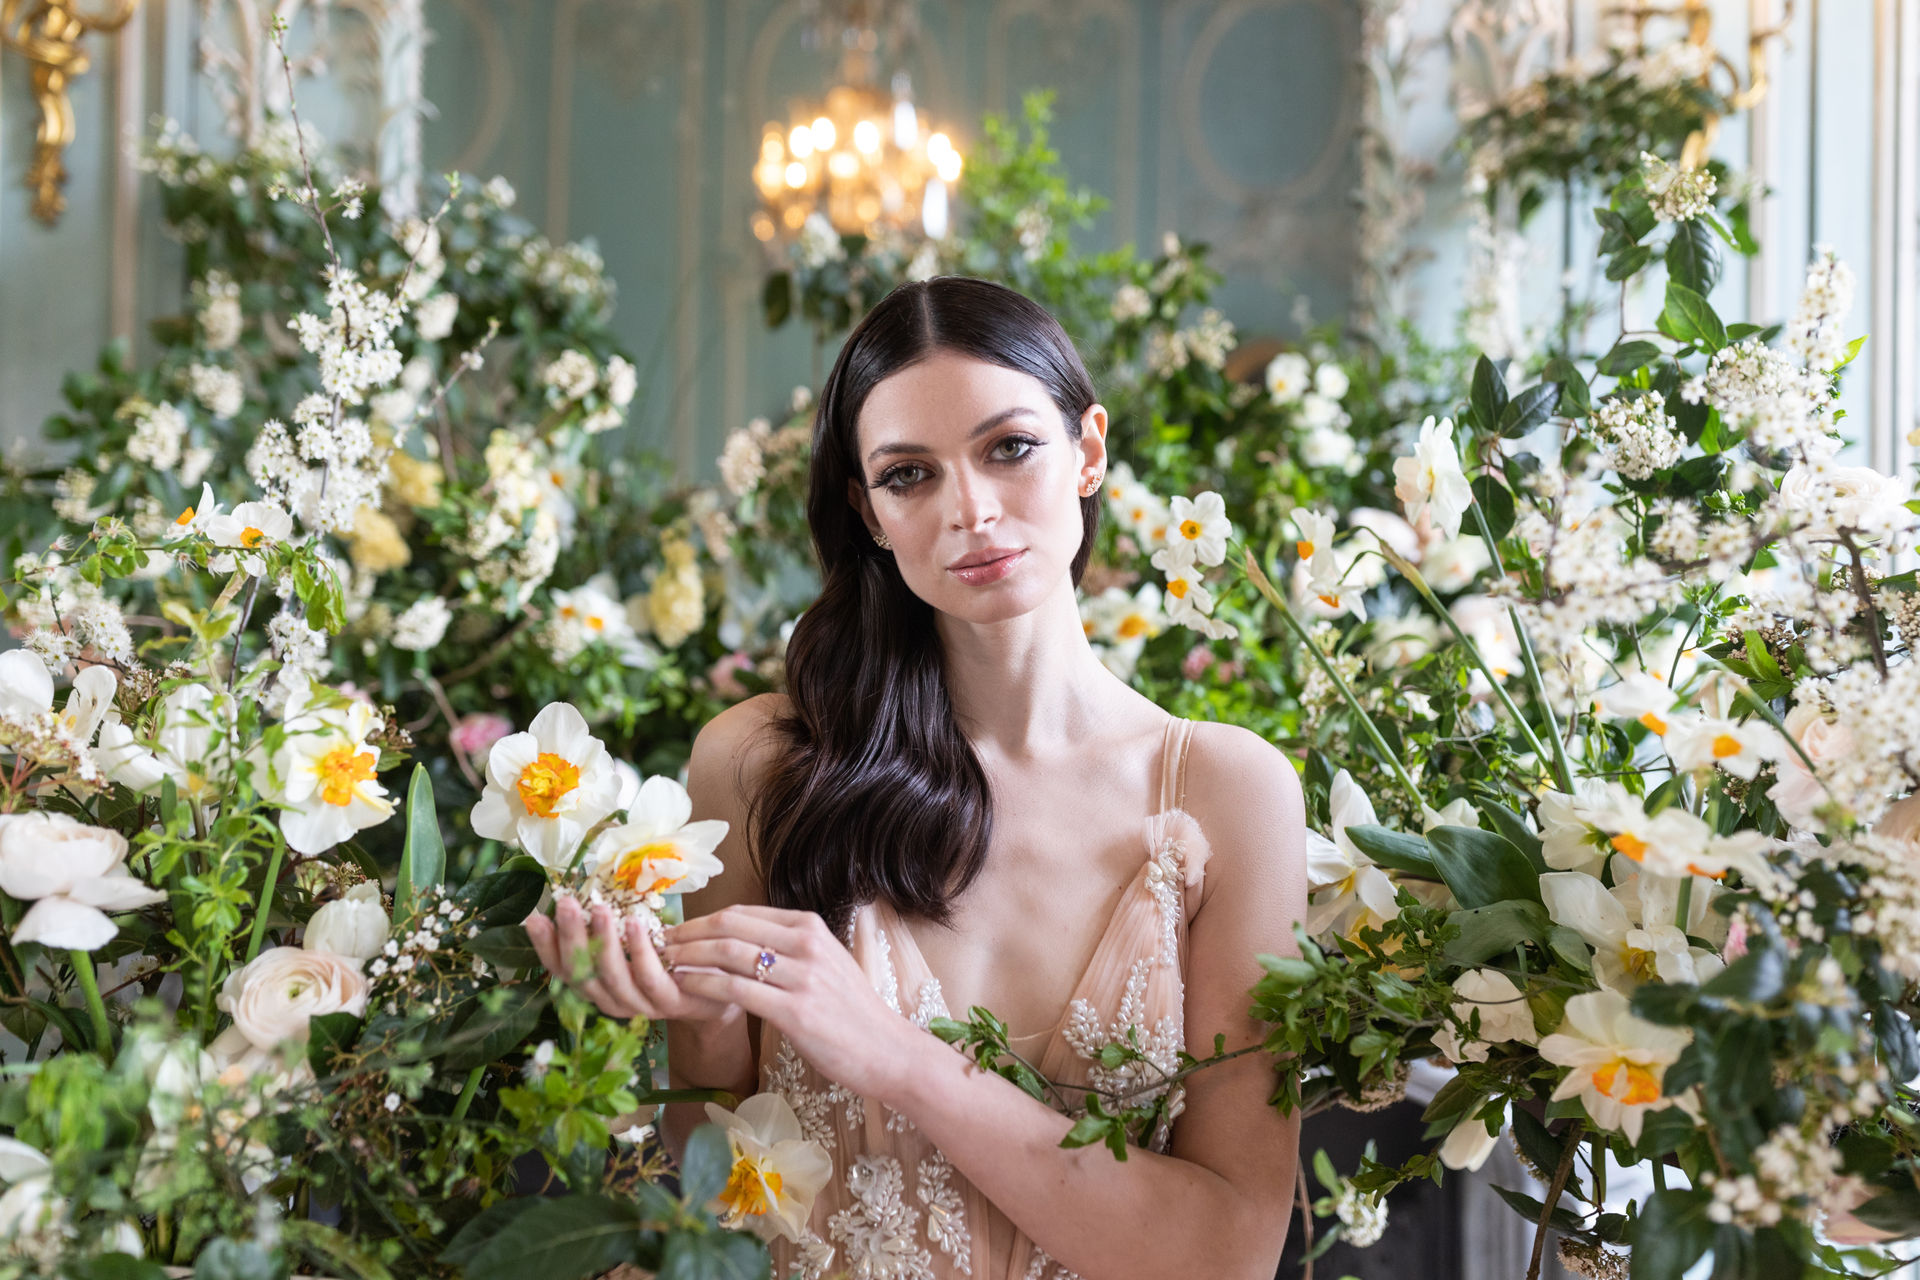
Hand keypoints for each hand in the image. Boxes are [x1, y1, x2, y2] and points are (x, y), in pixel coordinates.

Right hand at [524, 892, 739, 1023]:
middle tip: (564, 904)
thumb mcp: (635, 942)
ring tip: (598, 910)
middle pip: (582, 974)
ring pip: (612, 977)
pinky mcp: (669, 1003)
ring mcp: (640, 1005)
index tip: (534, 917)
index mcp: (599, 986)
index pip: (563, 970)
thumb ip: (609, 929)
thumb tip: (581, 896)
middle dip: (570, 938)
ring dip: (603, 942)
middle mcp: (613, 1000)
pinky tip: (633, 924)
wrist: (718, 987)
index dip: (546, 946)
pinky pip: (648, 977)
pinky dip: (638, 950)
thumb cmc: (671, 959)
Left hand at [663, 904, 923, 1100]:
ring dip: (689, 956)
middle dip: (688, 933)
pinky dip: (704, 985)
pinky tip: (685, 987)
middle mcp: (806, 944)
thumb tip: (740, 943)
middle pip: (731, 927)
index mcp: (810, 927)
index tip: (677, 930)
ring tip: (665, 964)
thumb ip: (788, 949)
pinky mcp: (795, 1011)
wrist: (886, 1050)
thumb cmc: (851, 1012)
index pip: (743, 913)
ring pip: (729, 954)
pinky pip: (736, 990)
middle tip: (660, 944)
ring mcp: (801, 977)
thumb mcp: (824, 964)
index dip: (703, 919)